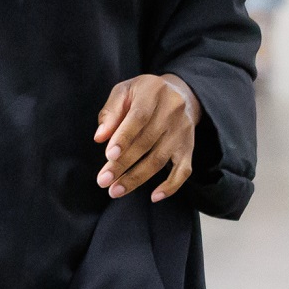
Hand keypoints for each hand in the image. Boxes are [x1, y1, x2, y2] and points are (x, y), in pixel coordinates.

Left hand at [94, 74, 199, 202]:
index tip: (109, 155)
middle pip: (146, 143)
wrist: (181, 93)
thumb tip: (99, 137)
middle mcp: (172, 111)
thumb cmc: (143, 94)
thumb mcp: (124, 92)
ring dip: (137, 178)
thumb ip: (111, 112)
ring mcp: (182, 131)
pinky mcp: (189, 147)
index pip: (139, 118)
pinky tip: (154, 197)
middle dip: (122, 164)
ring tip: (115, 190)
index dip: (124, 137)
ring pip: (160, 159)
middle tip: (103, 181)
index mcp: (153, 93)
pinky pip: (183, 170)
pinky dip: (171, 185)